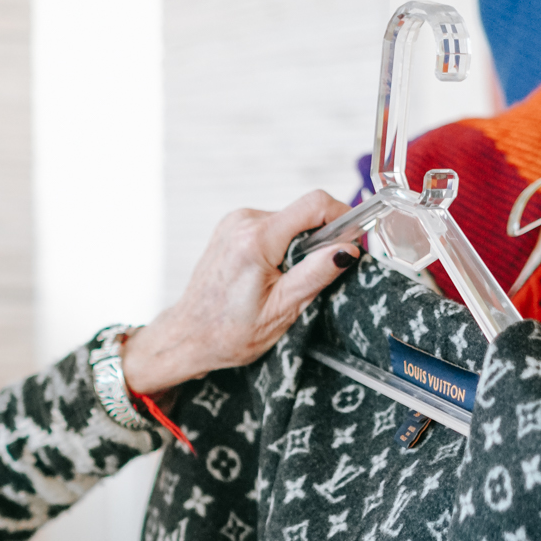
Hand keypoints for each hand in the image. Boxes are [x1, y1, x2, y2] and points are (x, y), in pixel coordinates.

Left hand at [122, 189, 360, 396]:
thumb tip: (348, 250)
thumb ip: (315, 274)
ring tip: (283, 282)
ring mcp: (235, 222)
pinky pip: (272, 227)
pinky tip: (269, 275)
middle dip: (319, 241)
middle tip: (312, 277)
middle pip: (303, 213)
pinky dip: (281, 246)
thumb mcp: (281, 310)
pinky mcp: (232, 228)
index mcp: (256, 239)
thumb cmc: (229, 333)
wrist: (188, 336)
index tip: (352, 241)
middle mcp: (243, 221)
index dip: (343, 217)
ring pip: (289, 221)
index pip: (315, 204)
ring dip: (298, 246)